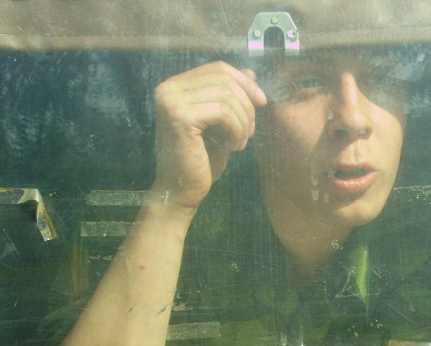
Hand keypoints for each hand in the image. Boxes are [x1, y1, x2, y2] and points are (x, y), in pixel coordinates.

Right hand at [150, 61, 266, 212]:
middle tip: (251, 131)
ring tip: (242, 142)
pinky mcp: (180, 117)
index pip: (218, 68)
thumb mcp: (222, 123)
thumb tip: (250, 73)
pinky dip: (236, 129)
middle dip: (247, 104)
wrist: (181, 191)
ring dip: (243, 121)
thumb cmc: (202, 160)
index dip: (245, 82)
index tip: (262, 102)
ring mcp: (171, 101)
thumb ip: (231, 97)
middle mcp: (168, 88)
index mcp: (175, 86)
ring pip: (227, 96)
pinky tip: (234, 147)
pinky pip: (223, 112)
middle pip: (224, 79)